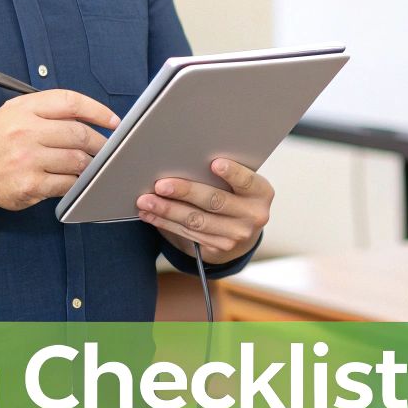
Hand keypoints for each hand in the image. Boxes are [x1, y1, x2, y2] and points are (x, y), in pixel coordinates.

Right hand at [0, 89, 118, 215]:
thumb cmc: (0, 142)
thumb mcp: (15, 113)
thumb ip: (48, 109)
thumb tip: (90, 115)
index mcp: (23, 109)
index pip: (70, 102)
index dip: (97, 110)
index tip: (113, 121)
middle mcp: (24, 131)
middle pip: (79, 133)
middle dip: (100, 142)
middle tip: (108, 147)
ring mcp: (27, 159)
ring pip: (77, 159)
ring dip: (91, 163)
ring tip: (92, 164)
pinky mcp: (30, 185)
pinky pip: (68, 183)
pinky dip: (77, 182)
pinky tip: (77, 179)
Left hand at [136, 158, 272, 265]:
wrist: (243, 230)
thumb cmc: (235, 194)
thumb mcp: (240, 183)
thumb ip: (224, 173)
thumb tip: (185, 159)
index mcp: (261, 192)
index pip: (247, 181)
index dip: (232, 173)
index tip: (214, 163)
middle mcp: (254, 216)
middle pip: (215, 201)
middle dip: (185, 192)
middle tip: (160, 185)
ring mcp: (237, 236)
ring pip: (197, 221)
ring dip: (167, 210)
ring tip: (146, 201)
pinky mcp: (219, 248)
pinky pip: (188, 233)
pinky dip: (165, 223)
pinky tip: (150, 214)